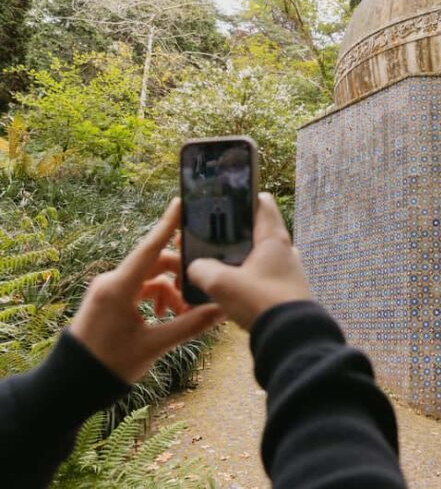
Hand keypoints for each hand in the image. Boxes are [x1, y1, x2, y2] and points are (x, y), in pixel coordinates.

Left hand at [69, 199, 223, 383]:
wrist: (72, 382)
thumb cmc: (109, 364)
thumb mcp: (154, 345)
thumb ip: (189, 325)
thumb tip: (221, 310)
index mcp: (119, 287)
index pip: (150, 248)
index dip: (167, 225)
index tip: (180, 203)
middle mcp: (113, 282)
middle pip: (157, 264)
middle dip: (181, 278)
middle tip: (201, 296)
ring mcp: (110, 290)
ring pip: (152, 279)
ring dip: (172, 293)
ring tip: (185, 316)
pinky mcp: (110, 300)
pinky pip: (141, 289)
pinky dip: (159, 299)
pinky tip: (169, 318)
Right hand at [187, 192, 310, 329]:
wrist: (290, 337)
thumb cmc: (260, 302)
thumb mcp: (221, 284)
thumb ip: (202, 270)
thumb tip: (195, 267)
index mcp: (273, 238)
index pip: (262, 203)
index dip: (243, 198)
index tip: (222, 202)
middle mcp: (285, 250)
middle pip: (257, 231)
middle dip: (233, 235)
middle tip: (209, 240)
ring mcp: (288, 271)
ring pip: (259, 256)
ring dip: (240, 259)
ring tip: (215, 266)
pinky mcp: (286, 290)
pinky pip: (264, 276)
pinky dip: (248, 278)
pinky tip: (230, 289)